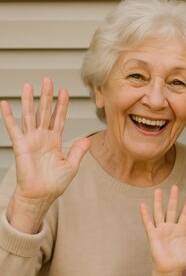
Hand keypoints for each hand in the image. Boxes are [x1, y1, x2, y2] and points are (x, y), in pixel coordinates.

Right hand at [0, 78, 89, 231]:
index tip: (65, 90)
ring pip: (30, 116)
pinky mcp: (20, 145)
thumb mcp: (71, 165)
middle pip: (45, 112)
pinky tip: (5, 103)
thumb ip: (78, 151)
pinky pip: (13, 128)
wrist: (42, 195)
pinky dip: (8, 116)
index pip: (59, 118)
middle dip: (46, 96)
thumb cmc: (55, 183)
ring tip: (29, 85)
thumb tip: (87, 139)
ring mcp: (31, 140)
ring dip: (29, 101)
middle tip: (47, 79)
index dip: (61, 105)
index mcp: (55, 140)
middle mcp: (43, 137)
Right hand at [141, 185, 185, 275]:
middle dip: (173, 199)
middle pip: (171, 210)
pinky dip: (145, 214)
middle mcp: (170, 228)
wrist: (170, 271)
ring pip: (159, 213)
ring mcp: (161, 231)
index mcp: (180, 230)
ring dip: (158, 202)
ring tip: (158, 190)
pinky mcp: (153, 236)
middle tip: (175, 187)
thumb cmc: (181, 261)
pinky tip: (143, 205)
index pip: (184, 215)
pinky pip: (148, 223)